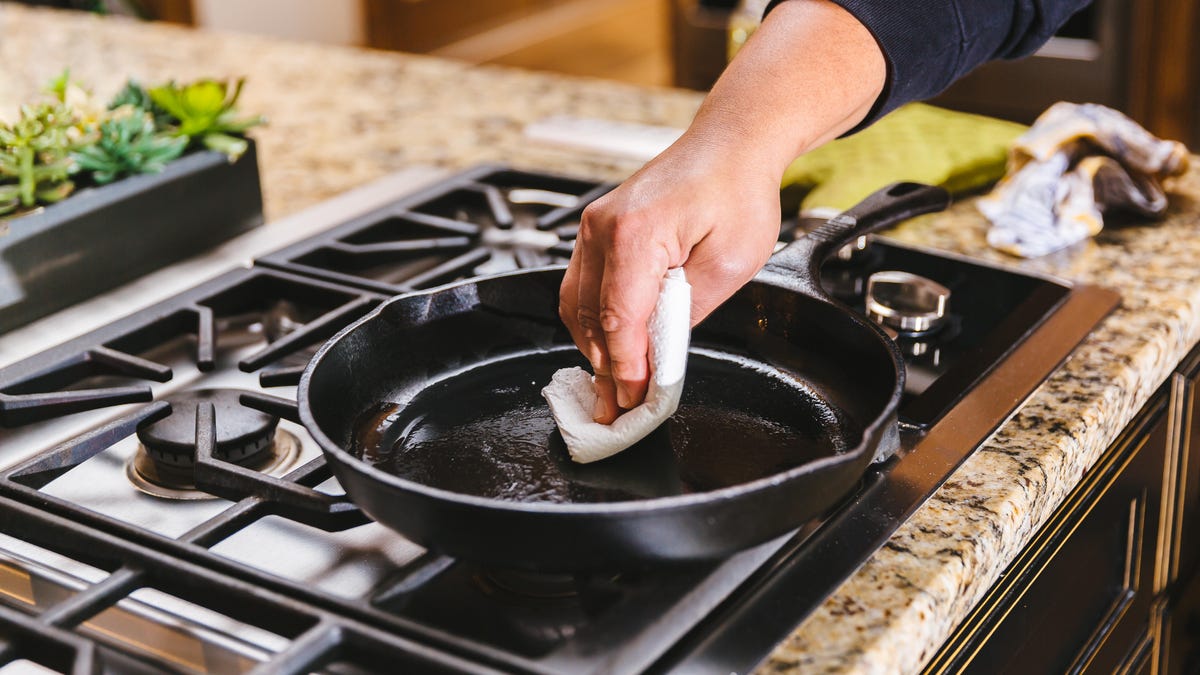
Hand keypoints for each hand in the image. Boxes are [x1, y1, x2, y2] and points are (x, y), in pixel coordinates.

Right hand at [559, 135, 783, 422]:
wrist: (730, 146)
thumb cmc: (737, 192)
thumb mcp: (729, 263)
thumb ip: (687, 312)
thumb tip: (658, 354)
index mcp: (636, 233)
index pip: (620, 320)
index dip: (626, 370)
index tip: (634, 403)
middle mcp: (602, 228)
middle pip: (591, 318)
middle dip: (605, 370)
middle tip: (617, 411)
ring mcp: (593, 227)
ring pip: (576, 307)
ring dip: (595, 349)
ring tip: (611, 389)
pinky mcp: (596, 230)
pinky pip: (581, 287)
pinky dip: (592, 322)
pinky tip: (609, 348)